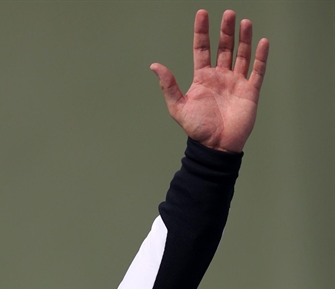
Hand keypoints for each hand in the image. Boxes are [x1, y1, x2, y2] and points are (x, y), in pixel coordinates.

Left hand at [151, 9, 268, 152]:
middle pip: (224, 47)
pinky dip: (260, 56)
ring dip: (244, 38)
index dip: (202, 32)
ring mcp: (236, 82)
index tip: (202, 14)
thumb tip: (155, 66)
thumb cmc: (196, 128)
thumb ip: (169, 85)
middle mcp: (220, 76)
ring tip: (244, 22)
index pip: (202, 49)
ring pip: (241, 54)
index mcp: (202, 78)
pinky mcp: (250, 91)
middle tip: (227, 13)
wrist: (215, 146)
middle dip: (225, 31)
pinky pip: (257, 70)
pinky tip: (262, 42)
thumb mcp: (178, 106)